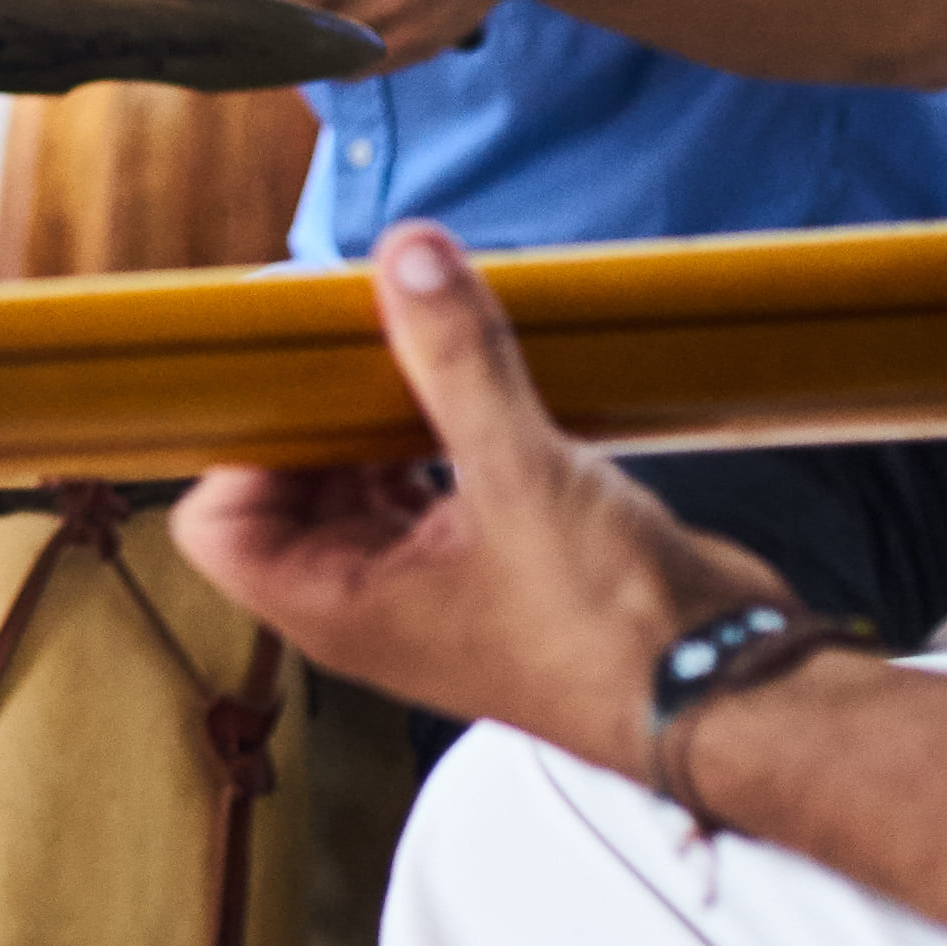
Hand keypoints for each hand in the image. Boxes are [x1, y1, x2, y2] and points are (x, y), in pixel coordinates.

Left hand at [167, 223, 790, 767]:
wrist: (729, 691)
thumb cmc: (612, 628)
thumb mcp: (522, 475)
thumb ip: (456, 360)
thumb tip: (406, 254)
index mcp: (337, 606)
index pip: (217, 526)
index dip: (236, 445)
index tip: (280, 360)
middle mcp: (371, 599)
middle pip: (288, 487)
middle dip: (313, 404)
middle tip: (347, 316)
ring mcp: (434, 582)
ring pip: (365, 477)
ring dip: (380, 406)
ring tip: (413, 329)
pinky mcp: (498, 558)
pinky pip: (434, 478)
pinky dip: (439, 425)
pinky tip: (475, 371)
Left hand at [190, 0, 551, 64]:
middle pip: (273, 6)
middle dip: (238, 19)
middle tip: (207, 26)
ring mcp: (391, 3)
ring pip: (307, 43)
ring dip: (278, 44)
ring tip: (262, 36)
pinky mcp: (415, 41)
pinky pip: (348, 66)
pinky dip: (326, 60)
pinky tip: (323, 42)